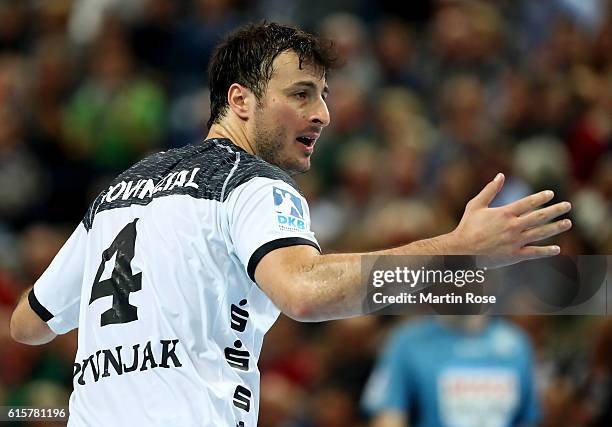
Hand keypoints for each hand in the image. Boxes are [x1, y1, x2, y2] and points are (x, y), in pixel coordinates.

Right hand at [451, 173, 571, 264]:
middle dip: (555, 210)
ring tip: (567, 223)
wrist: (461, 249)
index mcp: (504, 213)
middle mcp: (513, 226)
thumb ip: (490, 190)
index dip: (541, 197)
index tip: (551, 194)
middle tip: (567, 206)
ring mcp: (515, 241)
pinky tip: (557, 249)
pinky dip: (546, 251)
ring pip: (540, 233)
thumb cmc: (467, 226)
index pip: (528, 203)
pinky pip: (533, 253)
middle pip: (539, 216)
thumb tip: (500, 175)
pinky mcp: (513, 254)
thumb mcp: (476, 205)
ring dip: (555, 228)